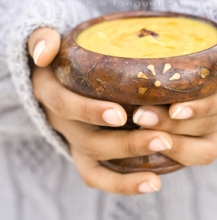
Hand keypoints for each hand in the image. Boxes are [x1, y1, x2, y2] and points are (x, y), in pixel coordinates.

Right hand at [28, 28, 173, 194]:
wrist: (64, 81)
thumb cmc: (65, 61)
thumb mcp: (51, 46)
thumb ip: (43, 40)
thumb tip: (44, 54)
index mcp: (51, 94)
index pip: (65, 104)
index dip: (89, 111)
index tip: (120, 114)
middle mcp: (62, 124)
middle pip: (89, 141)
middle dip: (126, 144)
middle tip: (164, 139)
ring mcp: (74, 141)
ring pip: (95, 165)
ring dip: (126, 175)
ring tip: (157, 178)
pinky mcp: (86, 154)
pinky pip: (99, 176)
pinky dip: (122, 184)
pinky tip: (151, 182)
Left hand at [132, 8, 216, 165]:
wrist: (204, 70)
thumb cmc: (209, 48)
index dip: (203, 106)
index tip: (174, 109)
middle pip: (208, 124)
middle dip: (173, 124)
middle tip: (140, 117)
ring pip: (202, 146)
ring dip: (171, 141)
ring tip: (140, 131)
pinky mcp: (206, 139)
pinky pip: (195, 155)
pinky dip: (174, 153)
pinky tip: (150, 144)